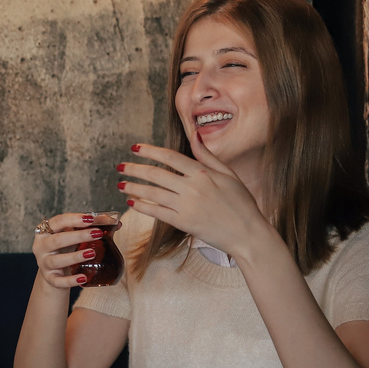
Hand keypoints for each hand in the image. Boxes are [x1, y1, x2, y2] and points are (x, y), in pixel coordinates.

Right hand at [31, 212, 119, 289]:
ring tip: (92, 253)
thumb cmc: (66, 248)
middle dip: (78, 236)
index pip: (58, 221)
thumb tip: (117, 223)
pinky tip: (84, 278)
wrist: (54, 271)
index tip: (90, 219)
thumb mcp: (73, 236)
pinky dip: (71, 280)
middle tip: (97, 234)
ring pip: (56, 260)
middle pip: (57, 240)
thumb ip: (91, 228)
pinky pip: (58, 281)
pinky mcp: (50, 279)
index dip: (73, 219)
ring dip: (75, 256)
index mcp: (46, 231)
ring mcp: (44, 263)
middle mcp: (41, 246)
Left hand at [117, 132, 268, 258]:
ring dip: (134, 188)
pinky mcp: (183, 223)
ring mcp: (186, 206)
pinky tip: (132, 203)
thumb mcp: (229, 174)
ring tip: (120, 185)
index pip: (169, 156)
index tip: (135, 148)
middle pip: (156, 174)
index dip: (149, 151)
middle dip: (135, 169)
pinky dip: (143, 207)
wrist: (248, 233)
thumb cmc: (241, 202)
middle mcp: (192, 187)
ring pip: (153, 193)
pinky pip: (158, 212)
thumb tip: (194, 134)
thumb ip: (208, 155)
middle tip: (120, 166)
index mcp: (202, 173)